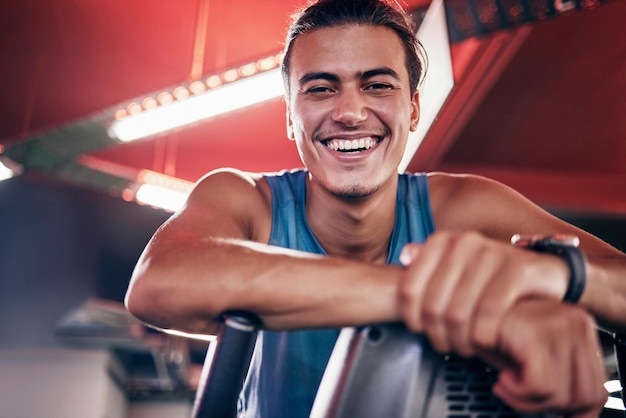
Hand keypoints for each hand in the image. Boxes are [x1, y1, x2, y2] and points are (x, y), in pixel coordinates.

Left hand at [398, 230, 568, 355]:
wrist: (545, 273)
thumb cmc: (494, 276)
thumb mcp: (459, 268)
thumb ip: (430, 264)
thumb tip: (405, 257)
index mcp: (443, 242)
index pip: (408, 289)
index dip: (411, 318)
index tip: (421, 331)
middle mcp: (464, 243)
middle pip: (433, 306)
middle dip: (438, 335)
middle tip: (448, 345)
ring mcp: (491, 254)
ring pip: (458, 313)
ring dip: (460, 340)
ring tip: (466, 347)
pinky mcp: (517, 269)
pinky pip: (489, 312)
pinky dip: (483, 334)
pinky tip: (486, 341)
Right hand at [488, 299, 606, 416]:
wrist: (459, 307)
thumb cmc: (490, 331)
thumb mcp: (530, 357)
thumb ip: (555, 378)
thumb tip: (575, 413)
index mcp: (579, 327)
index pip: (596, 387)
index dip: (573, 409)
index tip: (549, 408)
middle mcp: (575, 323)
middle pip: (584, 395)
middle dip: (547, 407)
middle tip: (520, 395)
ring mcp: (558, 325)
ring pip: (561, 395)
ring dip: (526, 401)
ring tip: (506, 383)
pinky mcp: (534, 332)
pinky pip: (539, 385)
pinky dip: (517, 392)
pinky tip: (502, 377)